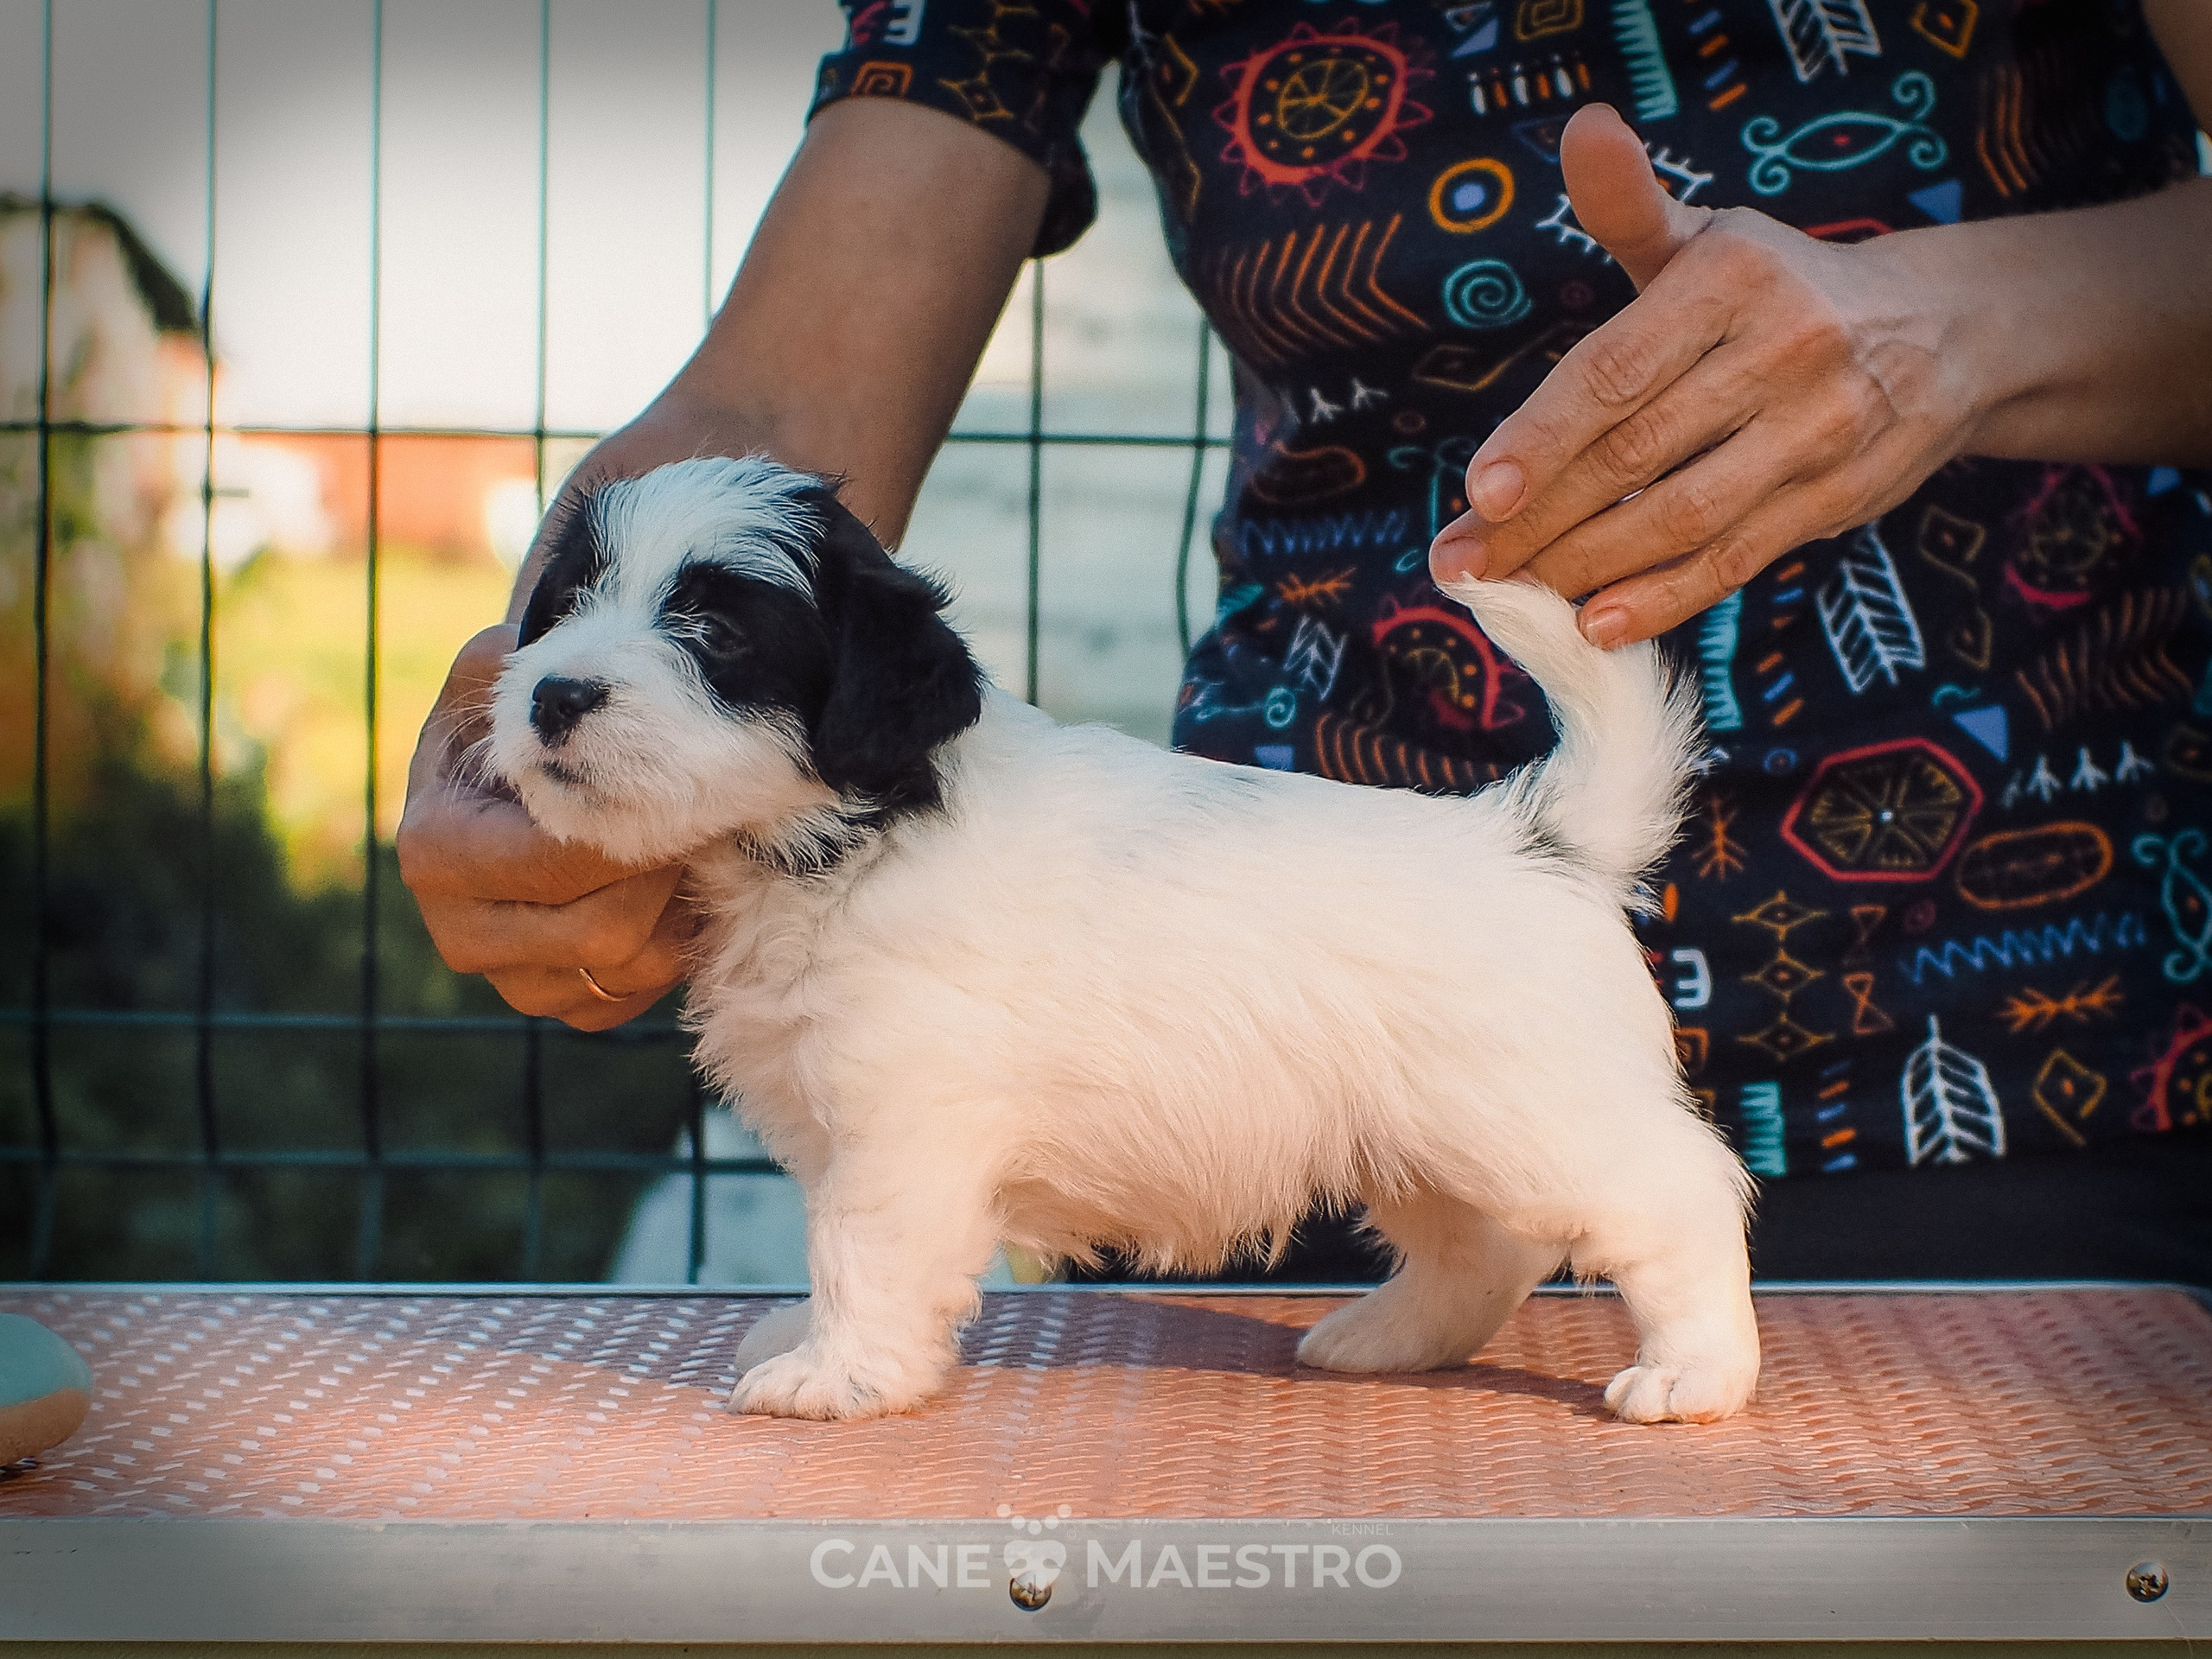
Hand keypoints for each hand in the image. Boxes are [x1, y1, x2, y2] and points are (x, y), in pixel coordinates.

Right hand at [396, 625, 695, 1031]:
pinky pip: (634, 999)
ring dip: (675, 915)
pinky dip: (668, 952)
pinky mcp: (558, 1007)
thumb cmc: (509, 731)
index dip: (638, 828)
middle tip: (696, 820)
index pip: (563, 862)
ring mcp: (509, 982)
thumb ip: (508, 668)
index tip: (678, 784)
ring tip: (684, 854)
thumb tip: (518, 654)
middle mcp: (461, 933)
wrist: (509, 795)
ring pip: (629, 973)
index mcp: (437, 851)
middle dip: (663, 876)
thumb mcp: (494, 682)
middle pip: (604, 932)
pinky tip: (669, 898)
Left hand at [1429, 103, 1980, 646]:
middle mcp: (1785, 350)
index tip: (1478, 492)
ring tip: (1513, 593)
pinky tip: (1594, 623)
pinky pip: (1735, 558)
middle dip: (1536, 519)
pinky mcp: (1840, 498)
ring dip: (1586, 567)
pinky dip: (1660, 597)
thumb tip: (1582, 127)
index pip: (1615, 370)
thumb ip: (1629, 205)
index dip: (1542, 435)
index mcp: (1733, 277)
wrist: (1943, 332)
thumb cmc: (1776, 289)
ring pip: (1682, 515)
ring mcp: (1820, 430)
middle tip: (1459, 562)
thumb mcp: (1706, 239)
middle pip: (1635, 453)